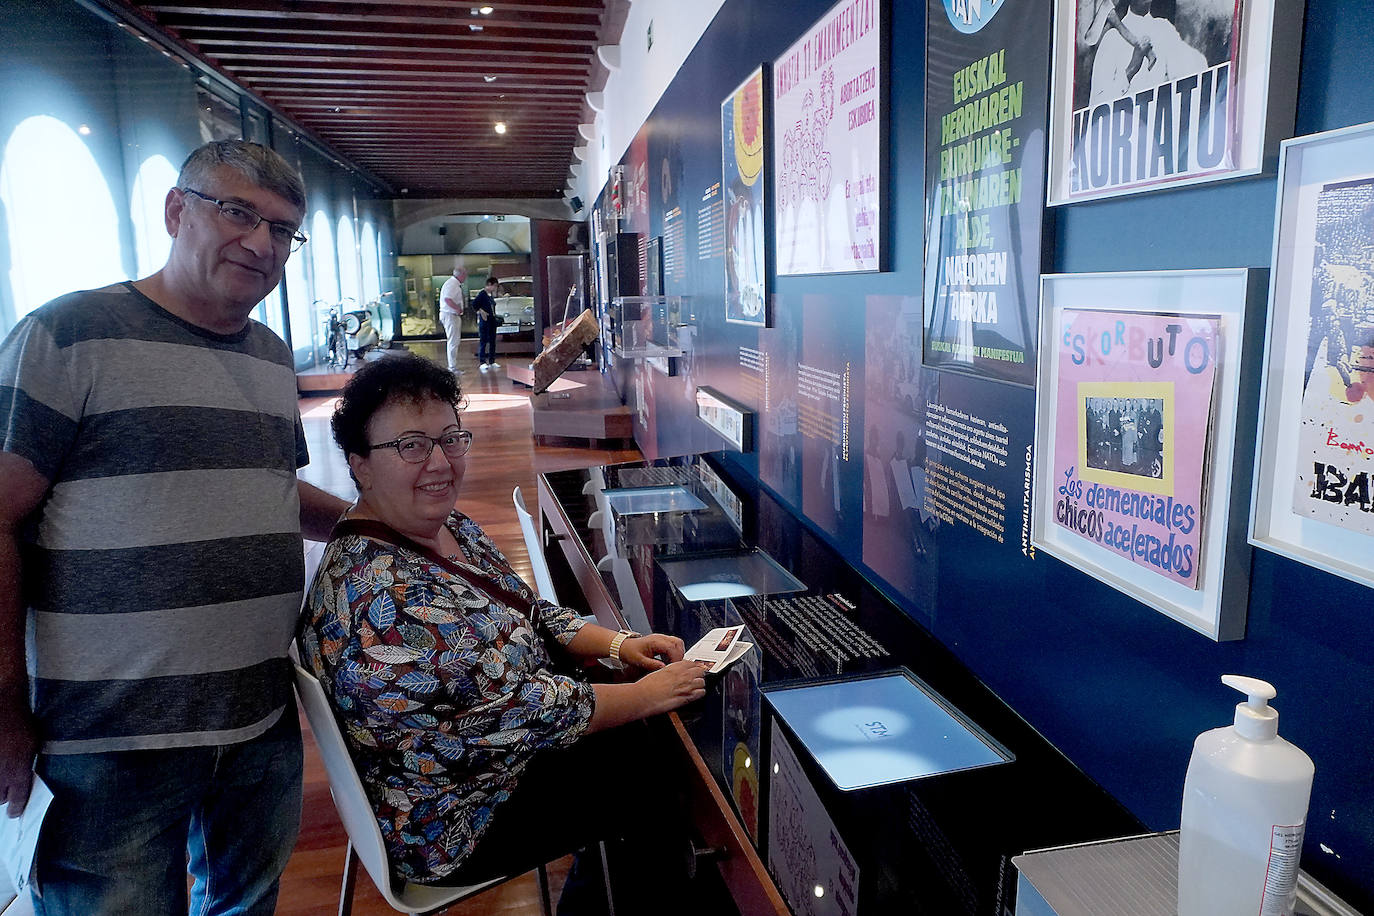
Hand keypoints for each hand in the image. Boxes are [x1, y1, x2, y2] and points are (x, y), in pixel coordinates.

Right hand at [0, 692, 35, 817]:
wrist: (2, 706)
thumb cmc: (19, 722)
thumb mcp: (31, 744)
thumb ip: (25, 765)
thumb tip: (22, 779)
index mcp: (18, 769)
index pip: (18, 798)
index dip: (16, 808)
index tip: (13, 813)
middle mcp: (1, 774)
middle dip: (2, 796)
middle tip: (4, 790)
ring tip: (1, 773)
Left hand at [619, 633, 684, 669]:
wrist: (623, 646)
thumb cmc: (629, 652)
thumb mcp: (639, 661)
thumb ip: (651, 664)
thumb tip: (663, 668)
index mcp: (655, 641)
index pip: (672, 647)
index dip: (675, 658)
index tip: (674, 667)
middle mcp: (659, 637)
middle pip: (678, 643)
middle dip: (679, 655)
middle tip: (675, 666)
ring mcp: (661, 638)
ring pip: (677, 642)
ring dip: (678, 653)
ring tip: (672, 663)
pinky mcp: (662, 641)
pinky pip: (673, 644)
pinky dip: (675, 652)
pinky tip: (668, 660)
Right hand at [636, 660, 709, 716]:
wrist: (643, 697)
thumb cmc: (646, 686)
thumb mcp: (658, 673)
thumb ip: (669, 671)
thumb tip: (672, 673)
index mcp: (675, 667)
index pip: (692, 663)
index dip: (694, 667)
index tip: (693, 670)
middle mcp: (682, 675)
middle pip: (700, 671)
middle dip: (699, 675)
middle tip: (695, 679)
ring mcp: (686, 686)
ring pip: (702, 682)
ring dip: (699, 685)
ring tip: (695, 688)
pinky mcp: (686, 697)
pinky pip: (701, 693)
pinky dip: (699, 694)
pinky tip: (695, 695)